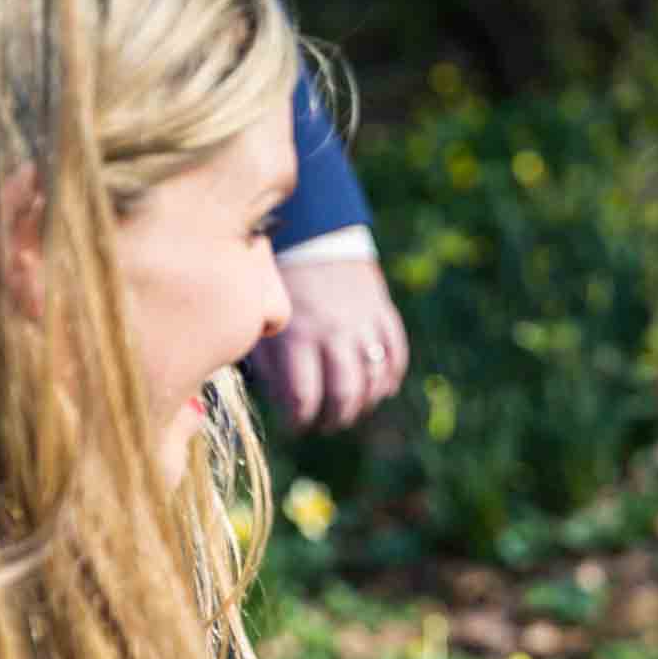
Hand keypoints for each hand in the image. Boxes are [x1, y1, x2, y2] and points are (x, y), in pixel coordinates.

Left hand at [246, 257, 408, 431]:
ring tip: (350, 411)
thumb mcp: (262, 316)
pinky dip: (390, 377)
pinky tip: (381, 389)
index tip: (294, 426)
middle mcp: (334, 333)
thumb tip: (279, 399)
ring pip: (374, 380)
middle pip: (343, 394)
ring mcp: (363, 323)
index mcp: (297, 334)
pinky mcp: (383, 312)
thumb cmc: (278, 278)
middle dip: (334, 419)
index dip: (299, 420)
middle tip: (324, 426)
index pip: (303, 396)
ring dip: (364, 404)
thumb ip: (267, 357)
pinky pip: (395, 355)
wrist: (312, 232)